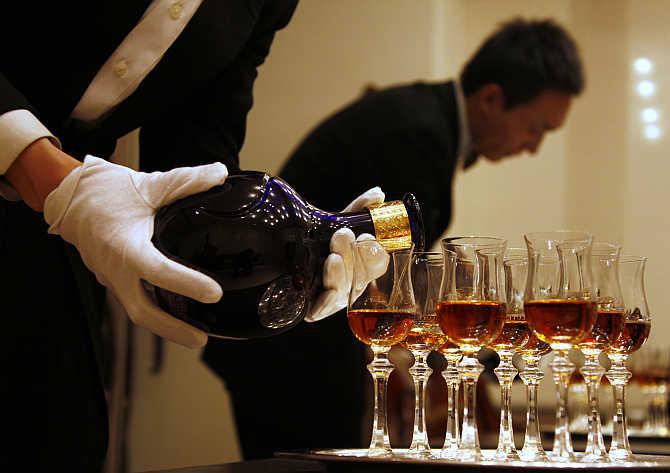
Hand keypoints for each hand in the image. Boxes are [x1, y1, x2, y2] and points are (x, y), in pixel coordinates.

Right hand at [43, 156, 227, 347]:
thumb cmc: (105, 192)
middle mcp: (115, 269)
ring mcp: (111, 278)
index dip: (187, 284)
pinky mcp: (113, 279)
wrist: (69, 196)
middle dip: (172, 329)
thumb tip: (220, 174)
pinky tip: (177, 315)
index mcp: (124, 247)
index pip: (158, 272)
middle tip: (201, 340)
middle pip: (143, 311)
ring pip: (137, 311)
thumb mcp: (148, 184)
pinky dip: (156, 312)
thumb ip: (186, 181)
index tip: (214, 293)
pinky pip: (135, 301)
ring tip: (195, 336)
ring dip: (165, 326)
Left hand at [305, 187, 388, 321]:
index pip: (376, 264)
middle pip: (359, 277)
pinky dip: (325, 301)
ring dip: (340, 274)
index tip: (367, 237)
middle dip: (353, 256)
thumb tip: (378, 193)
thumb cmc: (314, 242)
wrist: (274, 257)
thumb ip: (357, 209)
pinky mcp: (308, 309)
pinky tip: (324, 293)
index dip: (375, 254)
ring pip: (341, 290)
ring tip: (333, 257)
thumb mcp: (335, 223)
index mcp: (359, 266)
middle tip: (343, 235)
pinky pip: (319, 310)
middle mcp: (348, 284)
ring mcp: (329, 299)